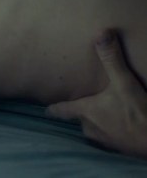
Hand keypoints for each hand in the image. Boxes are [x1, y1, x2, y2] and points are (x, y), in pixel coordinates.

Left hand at [46, 29, 146, 158]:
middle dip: (81, 111)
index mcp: (86, 113)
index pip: (61, 110)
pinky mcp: (119, 148)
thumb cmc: (138, 113)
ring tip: (102, 113)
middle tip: (82, 102)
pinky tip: (119, 125)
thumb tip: (102, 33)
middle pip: (79, 118)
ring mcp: (105, 141)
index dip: (53, 109)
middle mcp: (91, 129)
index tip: (45, 110)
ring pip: (94, 129)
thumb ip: (111, 60)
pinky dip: (111, 130)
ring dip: (97, 121)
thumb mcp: (124, 83)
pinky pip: (109, 137)